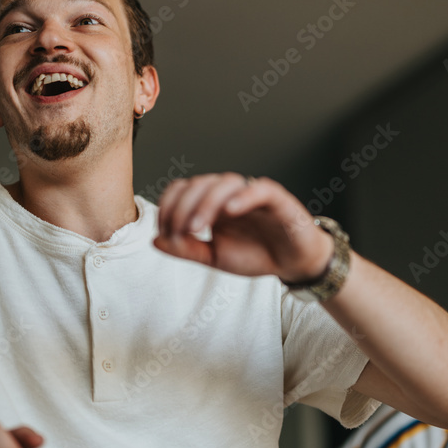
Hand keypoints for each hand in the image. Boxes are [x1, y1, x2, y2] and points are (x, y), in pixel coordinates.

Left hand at [154, 173, 332, 282]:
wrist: (293, 264)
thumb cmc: (256, 255)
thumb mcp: (215, 257)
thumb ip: (186, 249)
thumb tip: (155, 240)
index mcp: (212, 203)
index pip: (182, 189)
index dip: (169, 207)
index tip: (165, 232)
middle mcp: (229, 194)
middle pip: (199, 184)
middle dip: (183, 208)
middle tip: (181, 233)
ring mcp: (252, 194)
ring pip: (225, 182)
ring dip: (206, 204)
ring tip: (199, 229)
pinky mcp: (277, 199)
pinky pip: (259, 189)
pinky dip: (243, 196)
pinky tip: (230, 211)